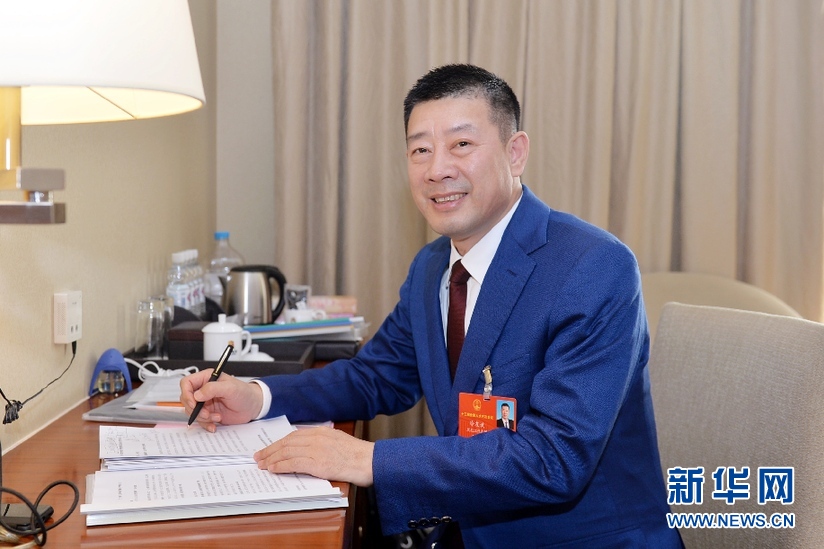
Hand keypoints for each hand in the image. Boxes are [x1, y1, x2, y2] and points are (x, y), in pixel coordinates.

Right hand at [179, 370, 262, 431]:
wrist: (253, 407)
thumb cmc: (244, 393)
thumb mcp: (230, 388)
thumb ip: (213, 388)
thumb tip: (197, 395)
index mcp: (206, 378)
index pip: (186, 383)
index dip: (186, 394)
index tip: (194, 403)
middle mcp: (203, 390)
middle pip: (186, 399)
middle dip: (195, 409)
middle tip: (207, 414)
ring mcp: (205, 402)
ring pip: (192, 412)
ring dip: (203, 418)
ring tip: (217, 417)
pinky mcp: (208, 413)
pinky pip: (199, 420)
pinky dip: (206, 424)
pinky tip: (214, 425)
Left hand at [254, 427, 374, 486]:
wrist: (370, 461)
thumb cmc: (357, 455)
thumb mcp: (338, 442)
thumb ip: (322, 443)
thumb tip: (306, 451)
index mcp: (322, 432)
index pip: (293, 436)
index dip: (279, 443)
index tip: (269, 448)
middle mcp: (317, 438)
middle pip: (287, 443)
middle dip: (271, 450)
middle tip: (258, 457)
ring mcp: (317, 450)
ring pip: (287, 452)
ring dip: (272, 458)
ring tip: (262, 464)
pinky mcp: (318, 463)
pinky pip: (294, 463)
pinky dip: (281, 466)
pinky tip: (273, 469)